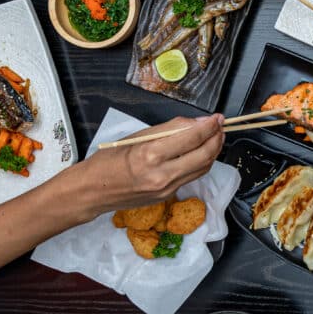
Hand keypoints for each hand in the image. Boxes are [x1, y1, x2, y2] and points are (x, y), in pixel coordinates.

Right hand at [69, 114, 224, 218]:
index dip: (208, 126)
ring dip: (213, 151)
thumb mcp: (137, 137)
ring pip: (202, 168)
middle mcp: (161, 175)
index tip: (216, 117)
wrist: (92, 192)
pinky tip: (202, 152)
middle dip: (217, 138)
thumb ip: (168, 130)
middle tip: (220, 126)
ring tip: (215, 137)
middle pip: (203, 155)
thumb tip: (195, 123)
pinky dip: (202, 163)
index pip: (191, 138)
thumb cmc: (108, 161)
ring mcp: (166, 189)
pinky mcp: (168, 196)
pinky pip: (192, 177)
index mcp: (150, 155)